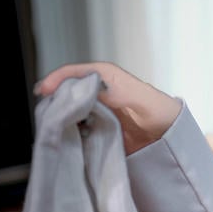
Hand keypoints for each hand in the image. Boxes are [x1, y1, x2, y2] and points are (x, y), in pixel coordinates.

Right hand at [32, 61, 180, 154]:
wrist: (169, 135)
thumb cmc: (158, 111)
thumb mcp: (139, 97)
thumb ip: (115, 91)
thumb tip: (87, 91)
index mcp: (104, 76)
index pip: (72, 73)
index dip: (55, 80)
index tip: (43, 92)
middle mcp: (95, 90)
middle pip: (65, 91)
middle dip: (53, 101)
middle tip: (45, 115)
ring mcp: (94, 108)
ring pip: (67, 109)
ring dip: (59, 117)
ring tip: (52, 127)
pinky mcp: (95, 126)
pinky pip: (75, 126)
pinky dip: (68, 131)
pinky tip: (66, 138)